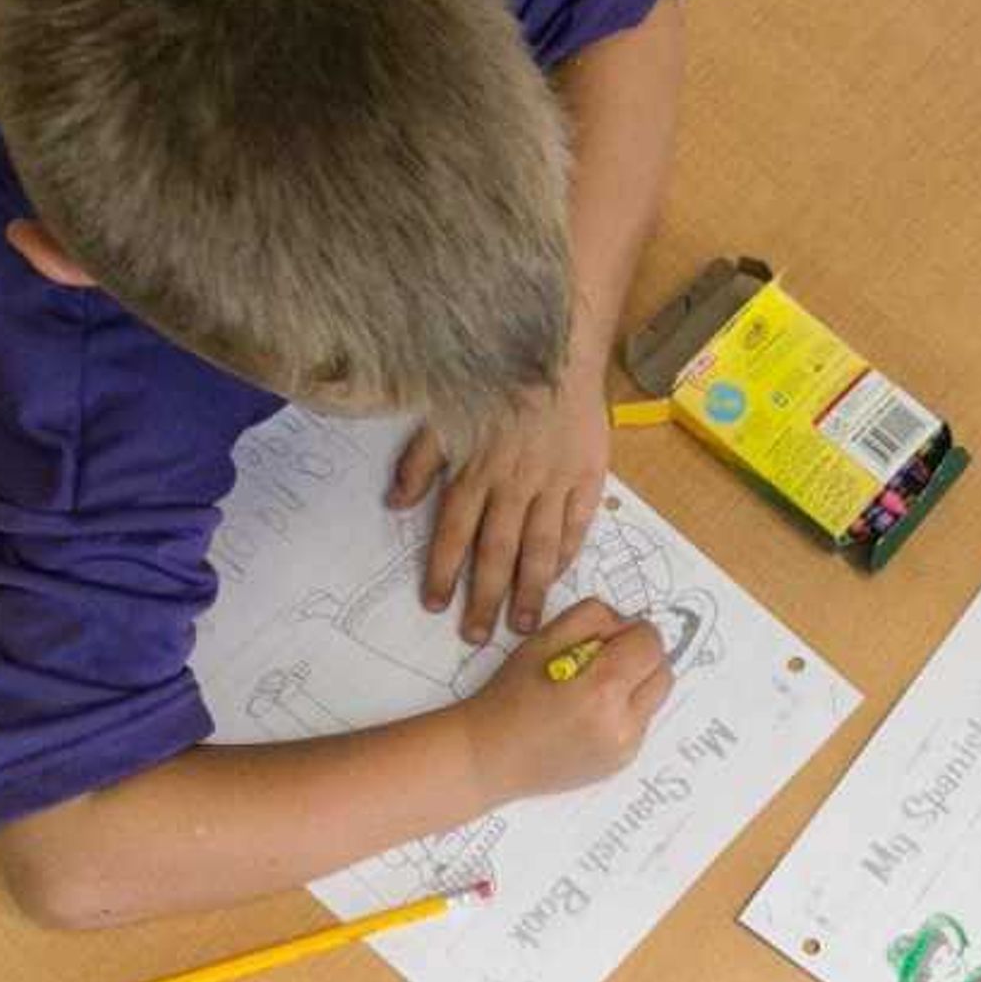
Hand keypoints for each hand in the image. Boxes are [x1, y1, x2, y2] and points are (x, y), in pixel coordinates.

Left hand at [394, 377, 610, 646]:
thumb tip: (393, 503)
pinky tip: (559, 577)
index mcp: (474, 470)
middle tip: (476, 635)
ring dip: (530, 589)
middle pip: (496, 552)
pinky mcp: (587, 475)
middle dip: (485, 598)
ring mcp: (554, 482)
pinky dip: (569, 552)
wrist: (555, 346)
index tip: (436, 605)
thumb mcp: (442, 412)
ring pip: (539, 547)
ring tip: (524, 625)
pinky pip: (577, 523)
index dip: (443, 572)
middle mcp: (512, 484)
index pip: (453, 534)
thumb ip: (418, 461)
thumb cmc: (494, 377)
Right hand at [456, 598, 672, 803]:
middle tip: (605, 659)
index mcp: (602, 689)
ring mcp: (624, 748)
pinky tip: (590, 712)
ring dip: (637, 684)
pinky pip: (641, 723)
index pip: (650, 644)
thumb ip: (591, 619)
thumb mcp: (543, 640)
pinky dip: (626, 710)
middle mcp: (621, 724)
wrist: (490, 755)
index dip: (633, 632)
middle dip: (641, 657)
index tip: (610, 637)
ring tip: (597, 686)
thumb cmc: (510, 696)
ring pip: (656, 698)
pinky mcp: (621, 763)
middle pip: (663, 672)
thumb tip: (627, 624)